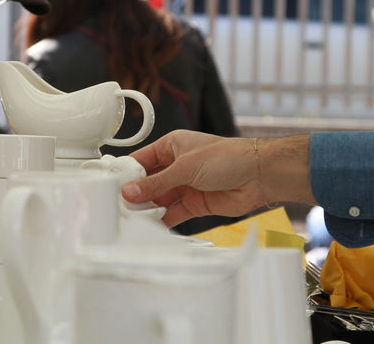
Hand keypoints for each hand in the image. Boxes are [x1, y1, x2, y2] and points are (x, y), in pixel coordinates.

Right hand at [121, 131, 312, 227]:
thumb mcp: (186, 166)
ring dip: (149, 208)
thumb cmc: (229, 157)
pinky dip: (164, 220)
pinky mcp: (195, 203)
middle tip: (121, 206)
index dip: (128, 173)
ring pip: (160, 199)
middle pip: (149, 182)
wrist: (259, 175)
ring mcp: (186, 185)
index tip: (113, 186)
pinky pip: (174, 213)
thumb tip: (132, 190)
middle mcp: (177, 165)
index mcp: (172, 146)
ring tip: (134, 218)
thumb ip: (158, 182)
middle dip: (137, 193)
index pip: (142, 160)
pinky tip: (154, 226)